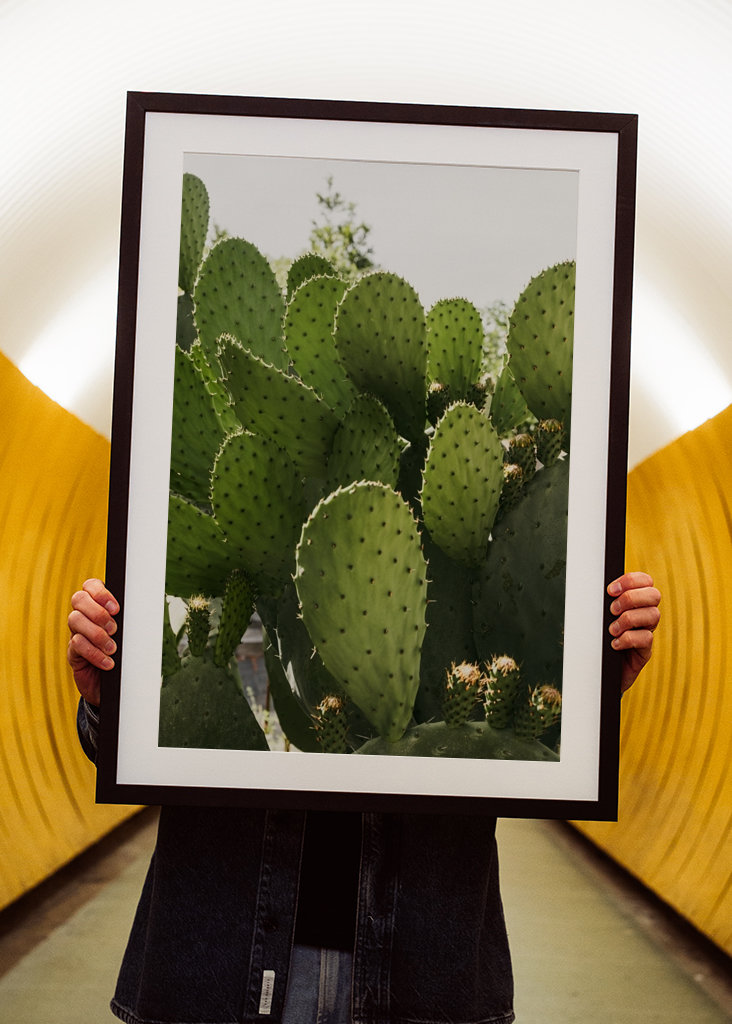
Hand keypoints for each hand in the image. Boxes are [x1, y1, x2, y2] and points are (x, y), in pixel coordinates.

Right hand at [67, 578, 119, 705]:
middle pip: (78, 599)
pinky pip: (76, 644)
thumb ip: (130, 620)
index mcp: (98, 605)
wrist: (114, 685)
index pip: (90, 585)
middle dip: (98, 612)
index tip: (116, 608)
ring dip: (97, 633)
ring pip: (75, 620)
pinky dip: (94, 653)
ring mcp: (76, 632)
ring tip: (112, 648)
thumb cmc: (125, 654)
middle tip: (114, 628)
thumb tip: (143, 610)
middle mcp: (84, 615)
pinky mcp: (73, 652)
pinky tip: (108, 662)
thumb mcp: (129, 634)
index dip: (100, 592)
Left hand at [607, 571, 660, 692]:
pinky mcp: (645, 651)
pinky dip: (628, 639)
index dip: (631, 580)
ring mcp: (646, 632)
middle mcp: (644, 615)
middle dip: (631, 598)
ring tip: (611, 630)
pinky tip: (614, 644)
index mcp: (634, 602)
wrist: (596, 672)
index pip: (645, 581)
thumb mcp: (596, 618)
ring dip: (628, 619)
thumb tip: (590, 589)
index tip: (610, 590)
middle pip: (654, 595)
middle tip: (612, 610)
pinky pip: (646, 638)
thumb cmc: (595, 641)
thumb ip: (600, 603)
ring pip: (653, 615)